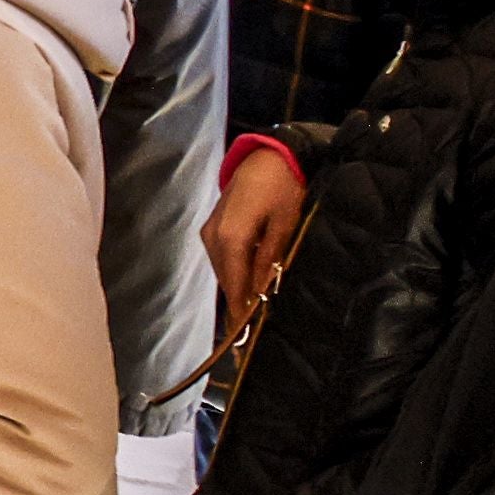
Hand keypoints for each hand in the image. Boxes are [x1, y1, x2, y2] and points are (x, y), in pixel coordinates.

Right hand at [209, 137, 312, 326]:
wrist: (267, 156)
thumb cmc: (283, 188)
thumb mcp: (284, 225)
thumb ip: (270, 259)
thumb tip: (262, 292)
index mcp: (231, 238)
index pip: (235, 284)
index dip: (240, 311)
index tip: (243, 338)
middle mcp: (213, 237)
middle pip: (226, 279)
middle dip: (237, 304)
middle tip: (248, 333)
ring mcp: (210, 231)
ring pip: (223, 269)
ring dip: (236, 289)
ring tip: (249, 312)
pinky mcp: (213, 227)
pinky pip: (222, 257)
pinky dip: (234, 273)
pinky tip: (246, 284)